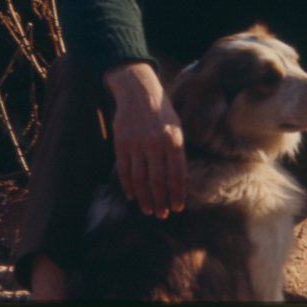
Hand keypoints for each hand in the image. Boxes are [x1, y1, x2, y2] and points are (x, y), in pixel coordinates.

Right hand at [106, 64, 186, 216]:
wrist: (137, 91)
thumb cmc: (161, 112)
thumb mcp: (177, 129)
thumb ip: (179, 154)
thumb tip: (184, 182)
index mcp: (174, 141)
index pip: (177, 175)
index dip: (177, 194)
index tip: (177, 208)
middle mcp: (156, 144)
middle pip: (158, 181)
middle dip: (161, 201)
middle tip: (162, 214)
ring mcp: (137, 144)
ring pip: (140, 179)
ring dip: (145, 198)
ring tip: (148, 210)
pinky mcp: (121, 143)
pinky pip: (124, 170)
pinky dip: (128, 186)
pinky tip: (132, 196)